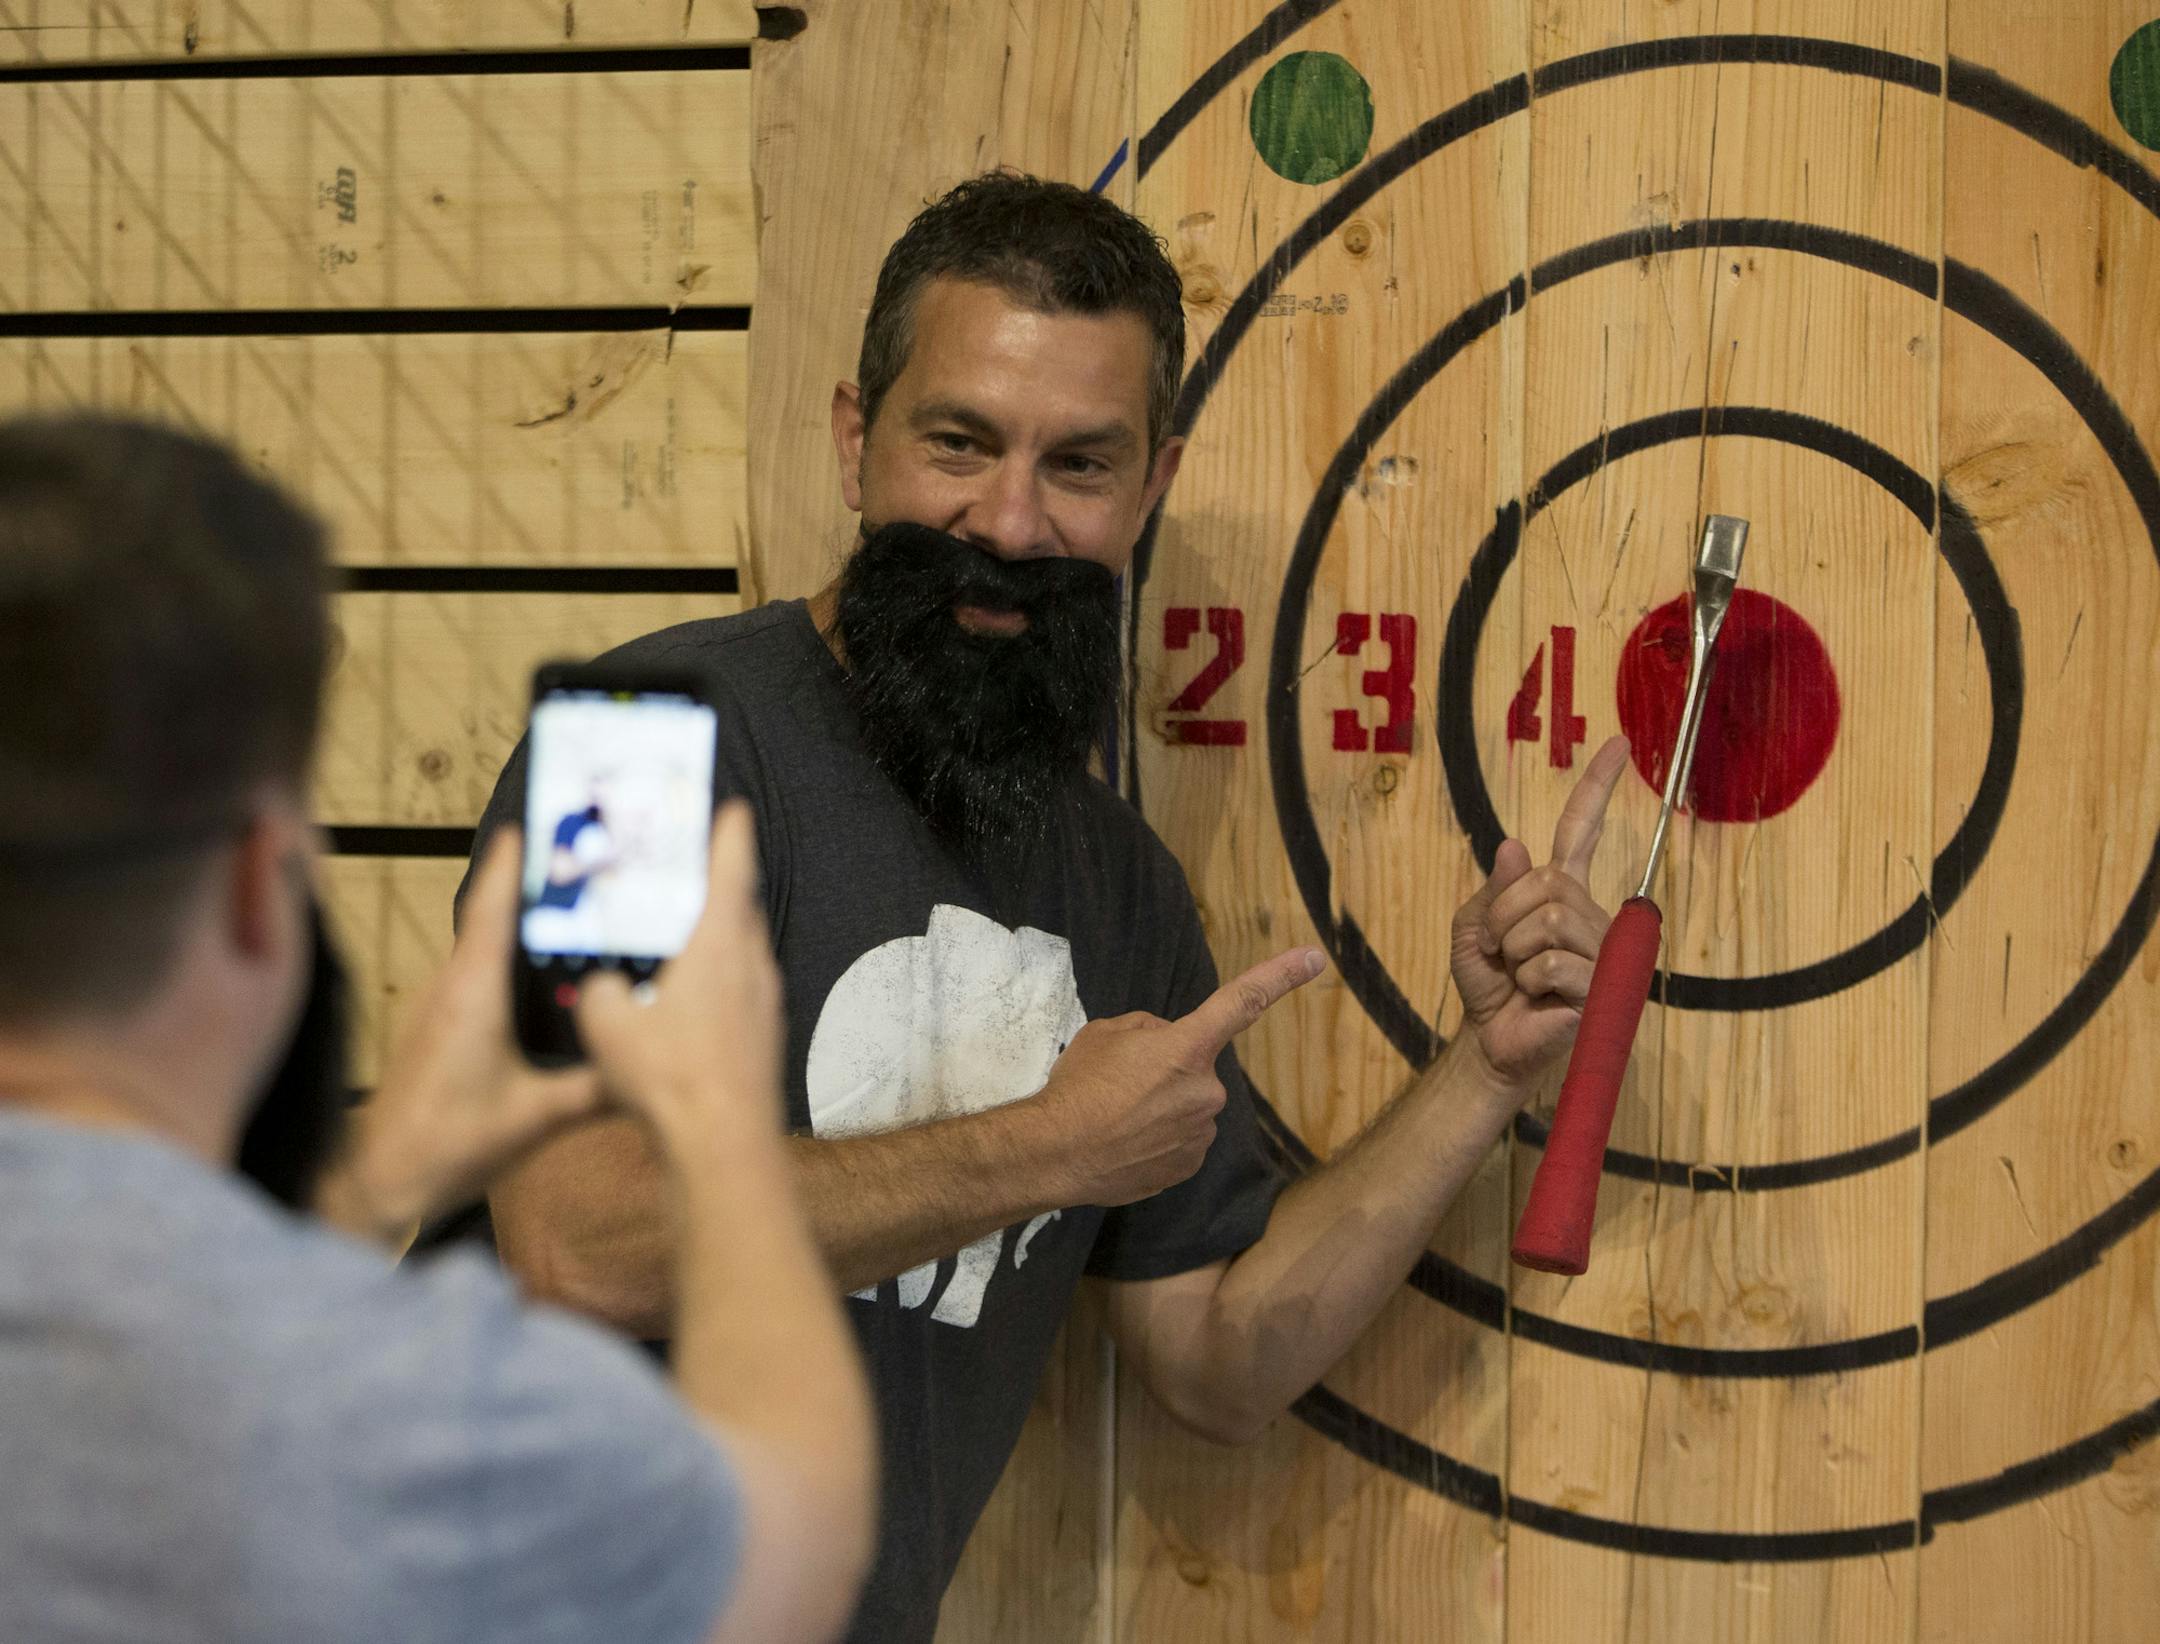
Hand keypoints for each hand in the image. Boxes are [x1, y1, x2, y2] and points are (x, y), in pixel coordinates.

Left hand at [319, 828, 603, 1238]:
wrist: (383, 1180)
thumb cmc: (449, 1144)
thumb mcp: (539, 1117)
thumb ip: (599, 1087)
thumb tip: (654, 1067)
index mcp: (474, 991)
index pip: (493, 904)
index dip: (515, 859)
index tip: (538, 821)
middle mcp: (452, 986)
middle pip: (493, 915)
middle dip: (532, 883)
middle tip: (580, 859)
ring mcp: (441, 1005)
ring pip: (484, 944)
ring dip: (520, 921)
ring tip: (571, 906)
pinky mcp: (440, 1026)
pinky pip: (477, 973)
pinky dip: (508, 957)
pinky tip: (541, 972)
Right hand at [575, 800, 783, 1149]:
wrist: (723, 1144)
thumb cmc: (669, 1078)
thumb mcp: (607, 1025)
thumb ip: (599, 990)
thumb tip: (602, 986)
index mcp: (719, 944)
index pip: (731, 868)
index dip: (729, 834)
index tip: (731, 807)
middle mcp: (752, 965)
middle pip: (739, 907)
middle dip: (715, 884)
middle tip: (687, 867)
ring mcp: (764, 1003)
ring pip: (742, 951)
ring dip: (716, 934)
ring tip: (680, 931)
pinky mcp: (763, 1037)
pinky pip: (741, 990)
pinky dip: (718, 978)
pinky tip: (687, 999)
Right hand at [1032, 947, 1323, 1205]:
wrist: (1056, 1153)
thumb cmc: (1079, 1087)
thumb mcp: (1106, 1034)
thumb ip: (1149, 1031)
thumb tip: (1164, 1043)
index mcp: (1188, 1048)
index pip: (1242, 1002)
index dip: (1281, 976)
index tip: (1315, 958)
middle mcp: (1206, 1090)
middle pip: (1194, 1069)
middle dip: (1167, 1071)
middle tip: (1122, 1085)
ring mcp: (1200, 1132)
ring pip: (1187, 1107)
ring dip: (1161, 1108)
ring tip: (1117, 1117)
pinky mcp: (1188, 1167)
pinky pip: (1180, 1142)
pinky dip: (1157, 1140)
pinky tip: (1125, 1142)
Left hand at [1450, 735, 1629, 1094]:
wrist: (1489, 1040)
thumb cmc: (1488, 983)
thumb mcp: (1473, 927)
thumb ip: (1494, 889)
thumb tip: (1514, 847)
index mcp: (1563, 890)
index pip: (1582, 830)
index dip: (1597, 786)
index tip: (1618, 742)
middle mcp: (1592, 912)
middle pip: (1547, 880)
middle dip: (1504, 915)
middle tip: (1499, 950)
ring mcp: (1604, 950)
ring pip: (1550, 919)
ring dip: (1514, 949)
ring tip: (1519, 974)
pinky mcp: (1604, 987)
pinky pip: (1554, 963)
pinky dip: (1529, 979)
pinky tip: (1537, 996)